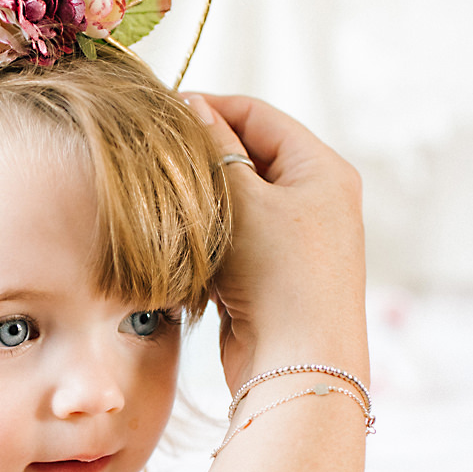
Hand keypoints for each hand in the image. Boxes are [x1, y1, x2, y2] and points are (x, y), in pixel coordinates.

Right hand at [181, 94, 365, 396]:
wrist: (297, 365)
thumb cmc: (278, 276)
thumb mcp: (242, 201)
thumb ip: (213, 149)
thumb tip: (191, 106)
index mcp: (321, 168)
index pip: (257, 115)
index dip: (208, 109)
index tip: (158, 114)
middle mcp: (316, 199)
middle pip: (246, 156)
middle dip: (201, 158)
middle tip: (151, 160)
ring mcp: (296, 239)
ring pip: (235, 201)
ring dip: (199, 202)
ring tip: (160, 203)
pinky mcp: (273, 275)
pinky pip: (233, 239)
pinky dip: (206, 238)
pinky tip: (178, 244)